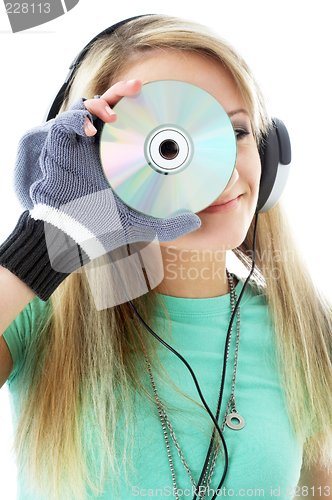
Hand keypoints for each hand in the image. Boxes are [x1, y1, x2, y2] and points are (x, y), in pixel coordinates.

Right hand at [29, 85, 200, 273]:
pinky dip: (75, 120)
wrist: (74, 235)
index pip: (130, 122)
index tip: (159, 102)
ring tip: (114, 113)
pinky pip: (64, 124)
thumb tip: (196, 219)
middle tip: (138, 87)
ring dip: (100, 103)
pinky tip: (89, 130)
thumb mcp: (143, 226)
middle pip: (110, 106)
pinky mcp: (60, 149)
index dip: (141, 107)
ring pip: (87, 108)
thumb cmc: (104, 227)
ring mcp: (79, 145)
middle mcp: (100, 145)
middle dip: (123, 91)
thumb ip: (170, 225)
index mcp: (119, 154)